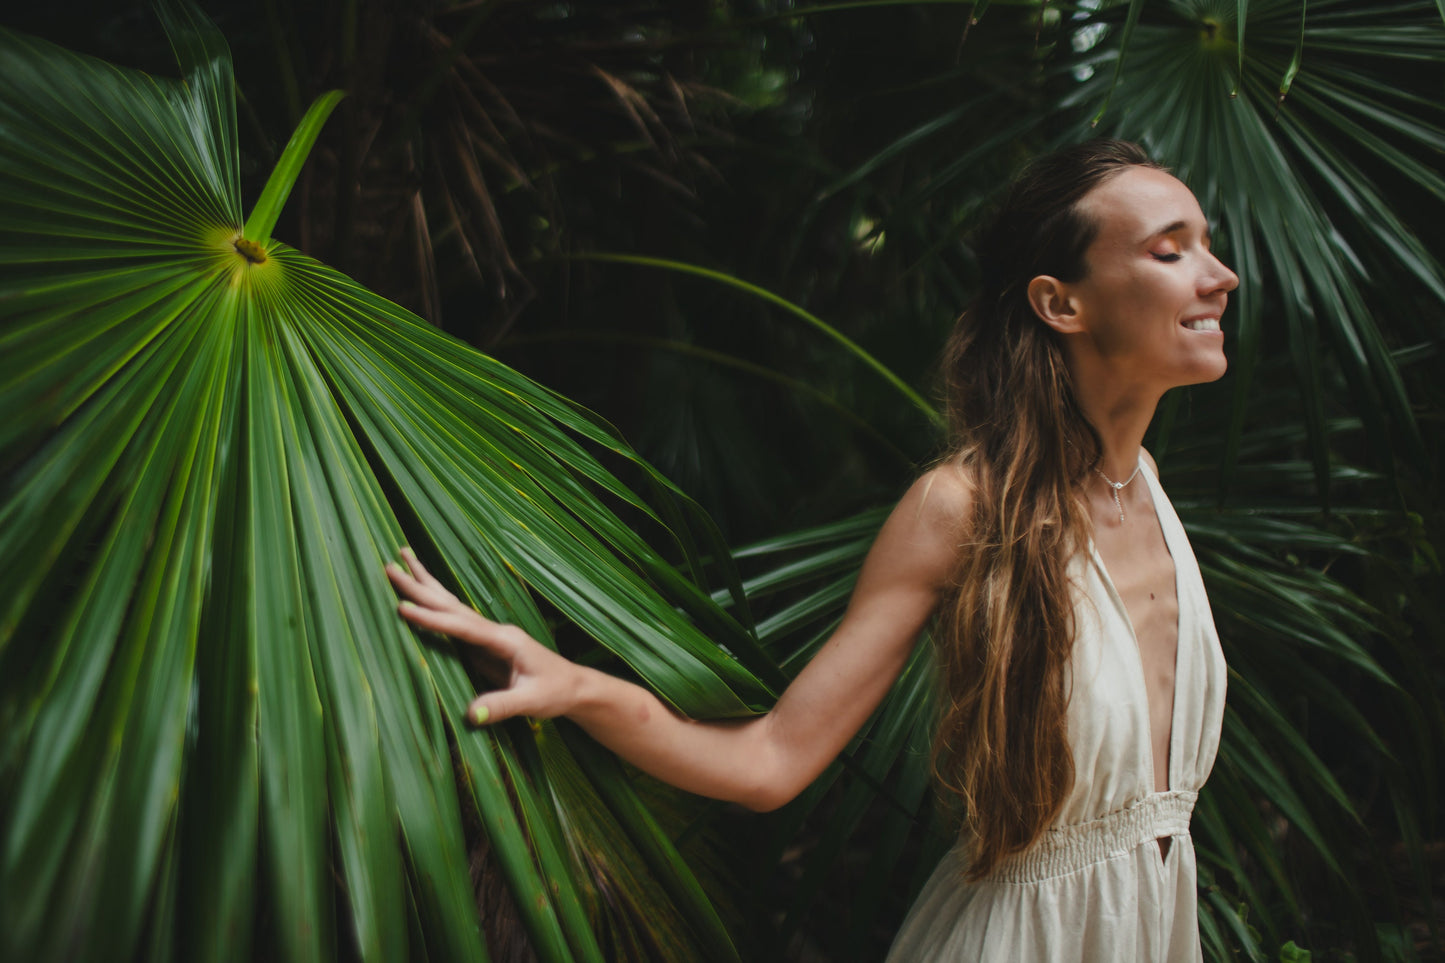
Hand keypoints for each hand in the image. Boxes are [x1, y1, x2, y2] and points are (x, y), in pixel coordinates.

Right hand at [385, 547, 581, 724]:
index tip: (403, 608)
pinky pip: (454, 620)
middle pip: (451, 604)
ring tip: (402, 557)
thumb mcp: (531, 702)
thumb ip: (502, 706)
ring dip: (426, 583)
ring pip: (451, 604)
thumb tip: (471, 715)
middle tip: (389, 565)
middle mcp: (494, 630)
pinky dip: (435, 604)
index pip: (462, 627)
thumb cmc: (555, 692)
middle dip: (420, 585)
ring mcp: (489, 634)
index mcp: (504, 639)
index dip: (432, 619)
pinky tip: (422, 594)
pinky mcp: (483, 644)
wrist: (572, 687)